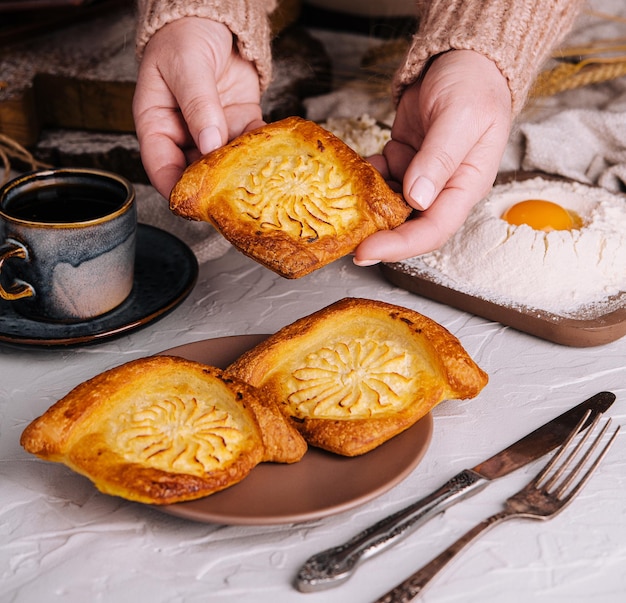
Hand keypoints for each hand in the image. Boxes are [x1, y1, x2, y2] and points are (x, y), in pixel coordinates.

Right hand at [133, 17, 264, 197]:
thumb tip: (209, 143)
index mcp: (157, 123)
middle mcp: (184, 133)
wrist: (215, 16)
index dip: (175, 187)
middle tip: (230, 197)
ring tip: (254, 182)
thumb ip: (199, 104)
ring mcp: (213, 131)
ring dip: (239, 173)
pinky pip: (249, 144)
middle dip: (212, 186)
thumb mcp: (187, 66)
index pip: (160, 165)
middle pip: (195, 171)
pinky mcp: (239, 124)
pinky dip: (259, 152)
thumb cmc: (185, 34)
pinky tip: (270, 158)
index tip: (192, 204)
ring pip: (224, 163)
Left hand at [354, 50, 511, 263]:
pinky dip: (364, 177)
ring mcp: (421, 177)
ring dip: (366, 205)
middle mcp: (443, 189)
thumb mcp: (460, 118)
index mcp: (465, 186)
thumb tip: (417, 199)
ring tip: (341, 200)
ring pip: (389, 206)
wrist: (463, 56)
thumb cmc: (473, 84)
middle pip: (408, 226)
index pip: (432, 230)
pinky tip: (354, 168)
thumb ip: (439, 158)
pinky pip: (379, 179)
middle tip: (343, 238)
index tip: (365, 252)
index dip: (399, 246)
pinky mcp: (403, 161)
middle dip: (376, 235)